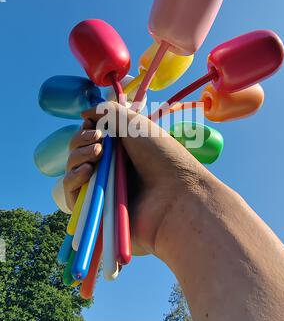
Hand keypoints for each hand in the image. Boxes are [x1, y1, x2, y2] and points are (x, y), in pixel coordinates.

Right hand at [64, 101, 212, 255]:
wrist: (174, 194)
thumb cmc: (160, 156)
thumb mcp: (135, 123)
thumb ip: (108, 112)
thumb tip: (83, 114)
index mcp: (122, 148)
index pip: (91, 135)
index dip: (87, 128)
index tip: (93, 124)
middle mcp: (111, 167)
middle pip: (79, 150)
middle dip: (81, 139)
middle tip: (98, 140)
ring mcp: (103, 187)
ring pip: (73, 169)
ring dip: (77, 155)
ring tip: (96, 153)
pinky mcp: (95, 208)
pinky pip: (72, 193)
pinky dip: (72, 179)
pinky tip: (86, 171)